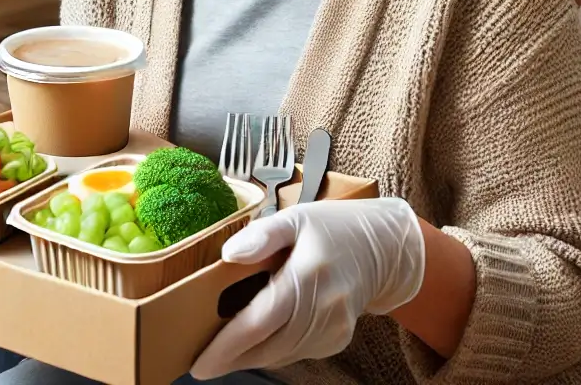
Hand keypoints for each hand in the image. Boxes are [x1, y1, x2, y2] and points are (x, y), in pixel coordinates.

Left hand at [191, 198, 424, 377]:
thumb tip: (229, 254)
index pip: (260, 319)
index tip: (200, 363)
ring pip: (282, 354)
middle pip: (269, 346)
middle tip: (201, 363)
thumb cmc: (332, 228)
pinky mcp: (338, 339)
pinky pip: (297, 352)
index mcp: (308, 274)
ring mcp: (334, 328)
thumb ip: (262, 235)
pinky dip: (273, 351)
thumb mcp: (295, 217)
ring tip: (221, 355)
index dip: (228, 345)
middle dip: (232, 358)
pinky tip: (256, 343)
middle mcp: (324, 308)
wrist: (381, 248)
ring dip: (251, 357)